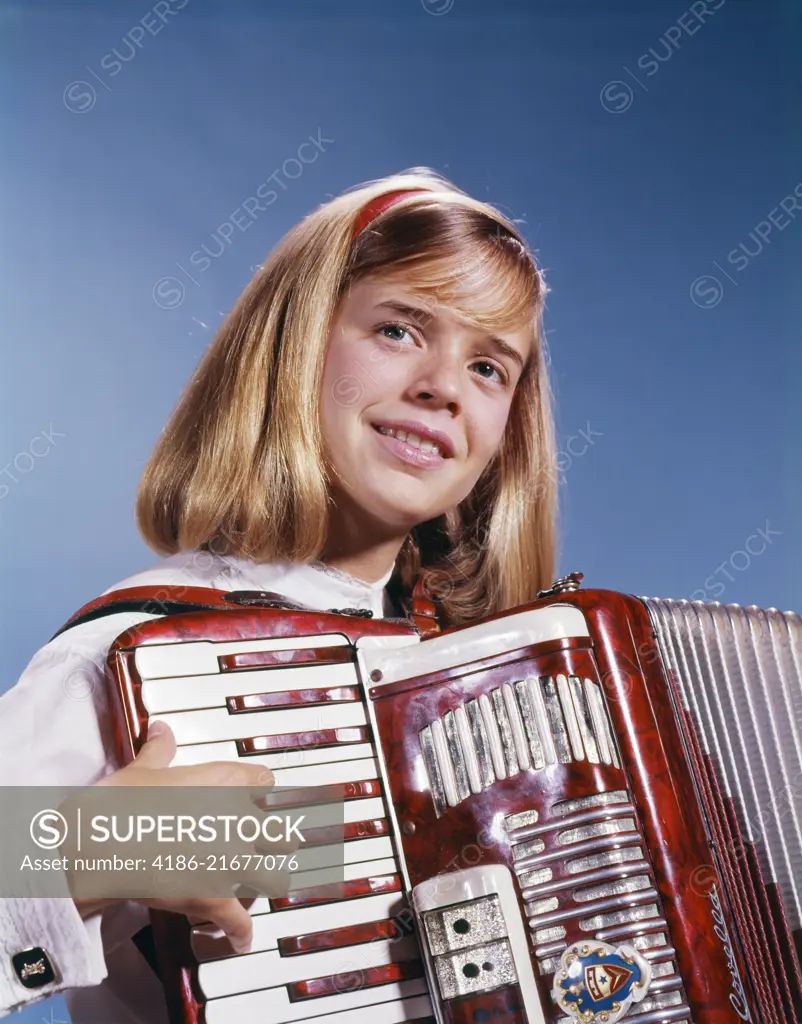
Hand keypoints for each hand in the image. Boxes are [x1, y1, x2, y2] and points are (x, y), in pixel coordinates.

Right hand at [72, 721, 286, 953]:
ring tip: (259, 885)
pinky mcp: (214, 899)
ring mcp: (231, 861)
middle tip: (265, 845)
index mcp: (226, 784)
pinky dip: (240, 932)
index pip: (267, 784)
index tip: (256, 800)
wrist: (97, 847)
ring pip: (274, 877)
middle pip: (282, 833)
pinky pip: (240, 921)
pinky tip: (240, 937)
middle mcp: (238, 821)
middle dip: (276, 842)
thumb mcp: (141, 770)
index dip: (261, 794)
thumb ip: (160, 750)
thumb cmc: (118, 806)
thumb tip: (161, 731)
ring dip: (267, 882)